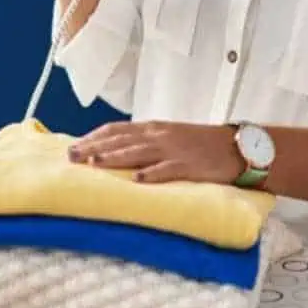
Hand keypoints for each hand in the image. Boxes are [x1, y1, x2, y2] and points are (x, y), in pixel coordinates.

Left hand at [68, 120, 245, 184]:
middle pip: (121, 140)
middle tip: (72, 156)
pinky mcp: (189, 165)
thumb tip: (116, 152)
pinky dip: (152, 174)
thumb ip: (145, 142)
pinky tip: (137, 179)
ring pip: (138, 152)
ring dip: (114, 158)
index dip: (94, 137)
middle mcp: (160, 136)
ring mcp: (174, 150)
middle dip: (94, 148)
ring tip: (93, 164)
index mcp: (154, 128)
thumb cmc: (200, 145)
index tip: (75, 145)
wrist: (235, 147)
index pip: (117, 129)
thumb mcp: (170, 137)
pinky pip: (168, 169)